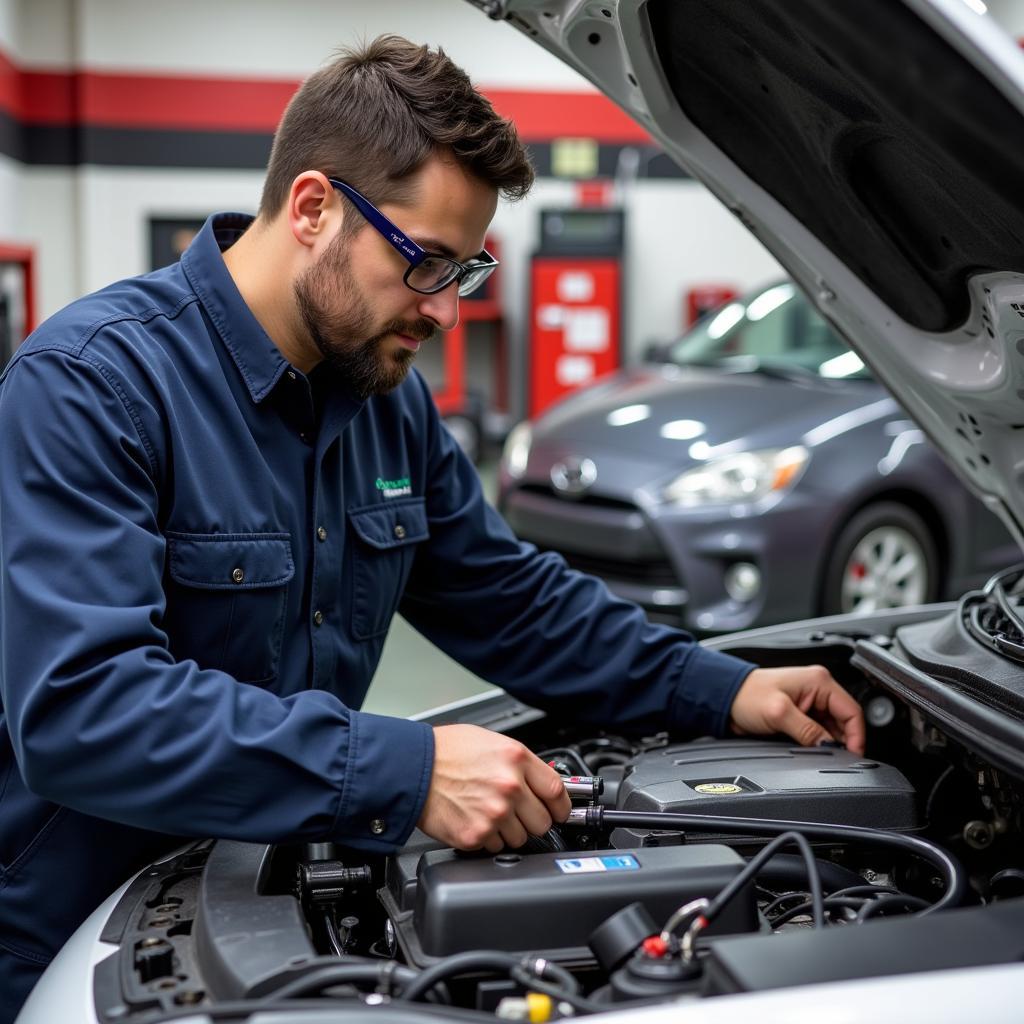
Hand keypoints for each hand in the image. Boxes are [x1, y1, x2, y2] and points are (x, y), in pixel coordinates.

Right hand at [417, 724, 571, 852]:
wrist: (412, 767)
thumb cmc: (446, 751)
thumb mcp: (491, 742)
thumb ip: (520, 763)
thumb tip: (540, 782)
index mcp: (516, 759)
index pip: (557, 792)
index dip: (561, 806)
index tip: (559, 811)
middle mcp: (509, 787)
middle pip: (543, 821)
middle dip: (532, 819)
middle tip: (515, 811)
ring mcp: (493, 814)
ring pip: (520, 839)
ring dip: (508, 830)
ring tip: (487, 811)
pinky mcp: (475, 835)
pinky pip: (495, 847)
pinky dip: (487, 838)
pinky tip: (473, 819)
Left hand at [729, 665, 865, 754]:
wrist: (725, 698)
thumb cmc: (746, 695)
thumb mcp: (779, 712)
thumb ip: (807, 730)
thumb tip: (830, 746)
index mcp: (819, 681)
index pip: (852, 711)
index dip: (857, 736)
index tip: (853, 755)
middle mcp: (817, 690)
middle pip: (845, 721)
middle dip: (843, 741)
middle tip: (837, 759)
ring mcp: (810, 703)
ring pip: (833, 729)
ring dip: (829, 743)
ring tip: (821, 754)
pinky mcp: (801, 715)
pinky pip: (819, 732)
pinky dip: (819, 742)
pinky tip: (812, 750)